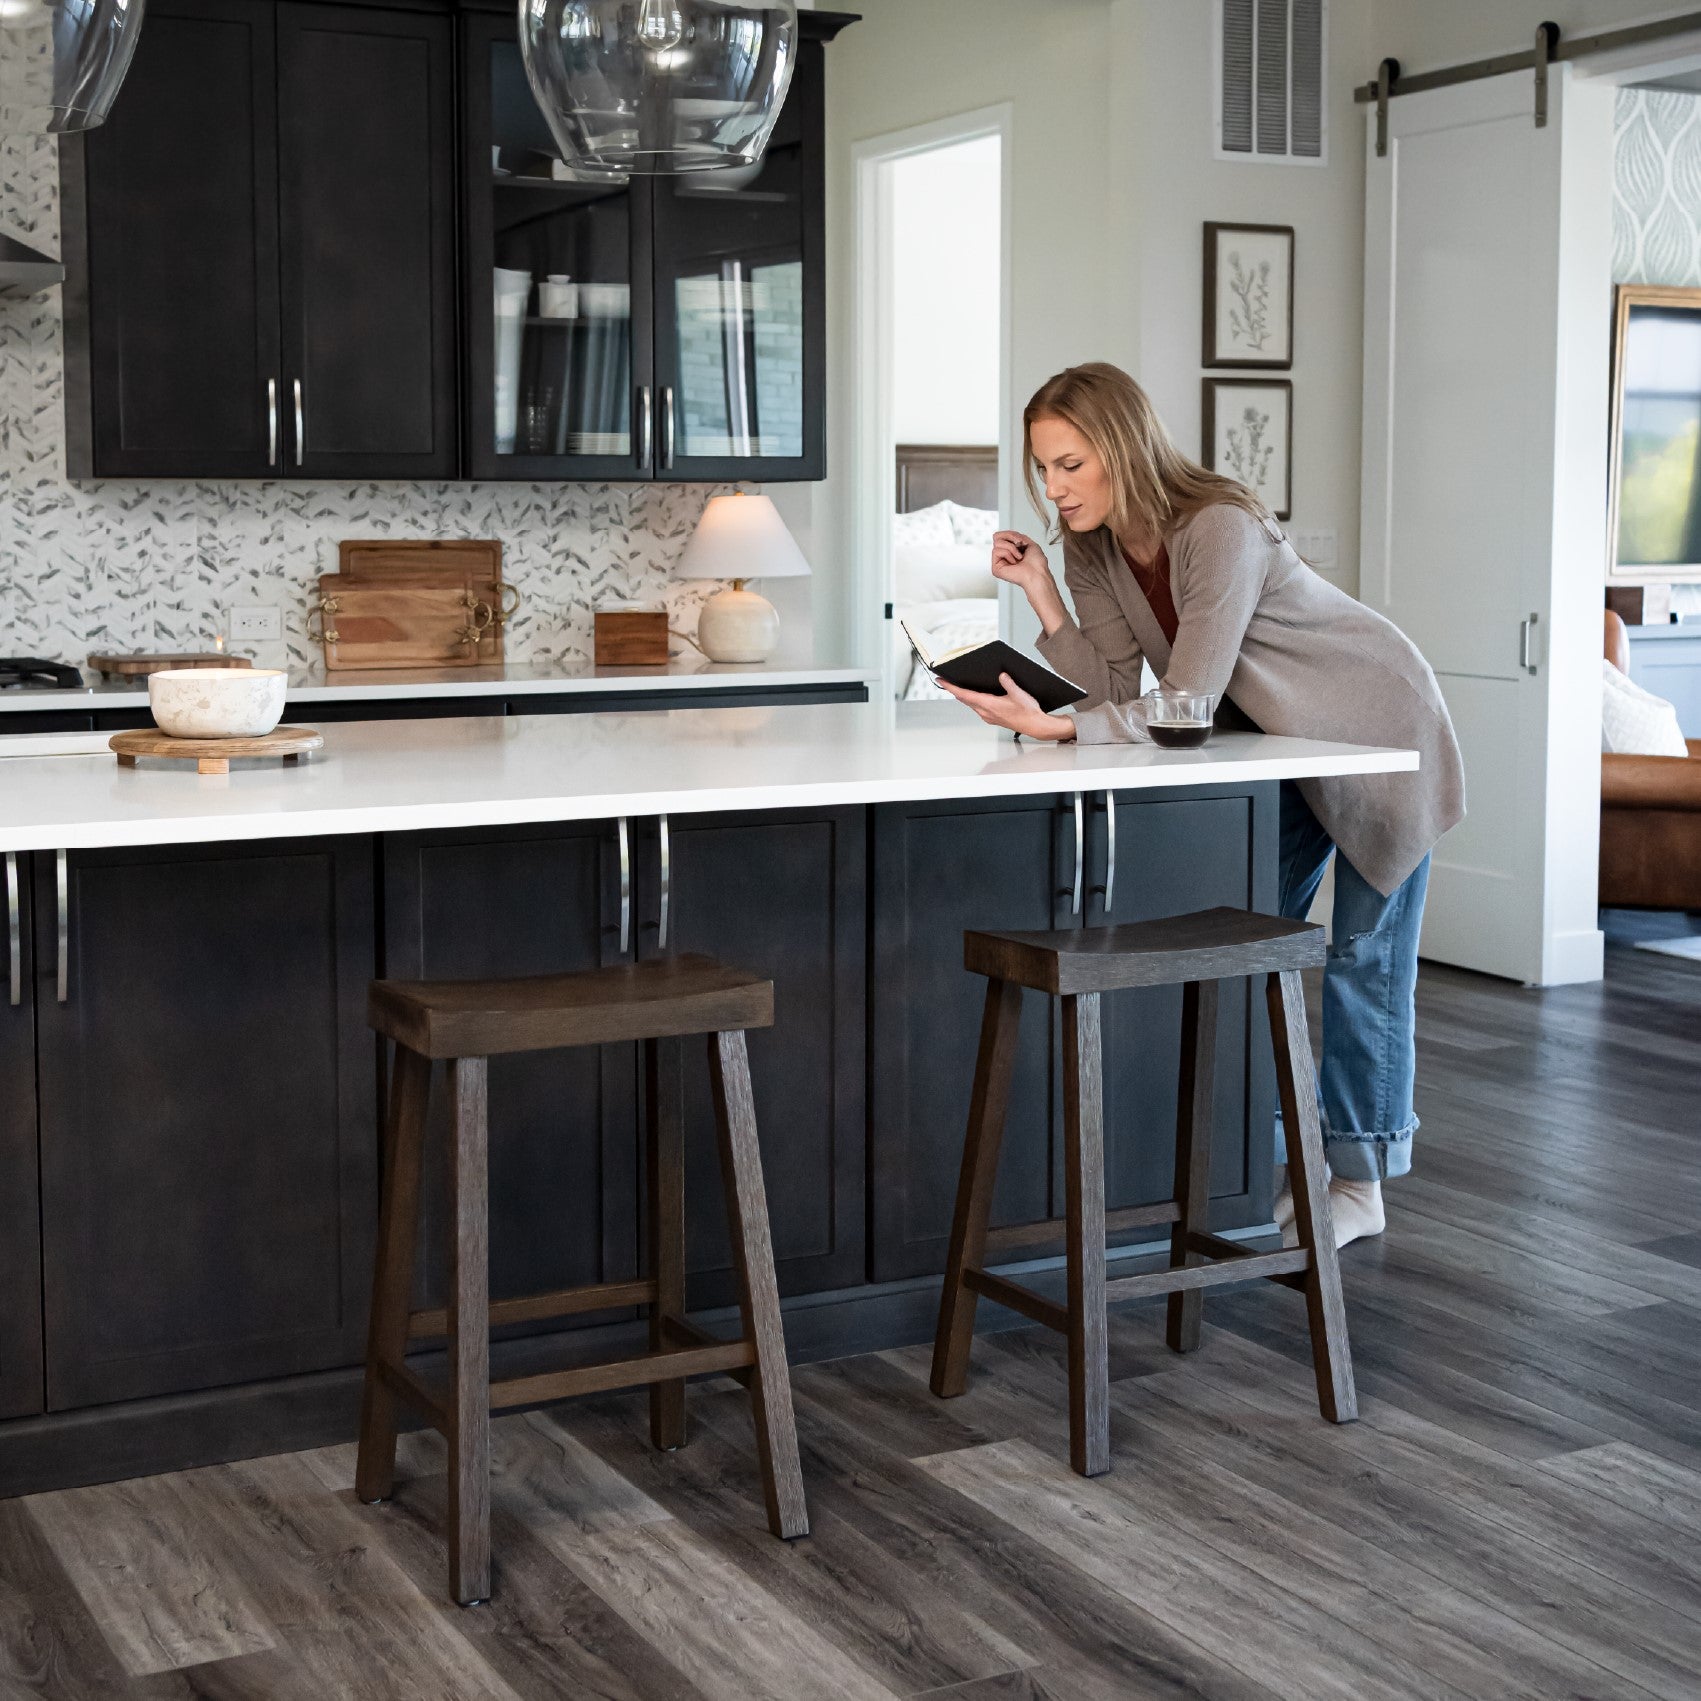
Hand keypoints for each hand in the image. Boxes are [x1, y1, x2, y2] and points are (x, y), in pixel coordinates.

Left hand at [937, 673, 1075, 740]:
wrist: (1035, 726)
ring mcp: (988, 716)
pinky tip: (976, 695)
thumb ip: (1008, 683)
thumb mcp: (1018, 693)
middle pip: (964, 699)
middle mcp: (985, 712)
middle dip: (954, 689)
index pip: (964, 694)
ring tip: (958, 685)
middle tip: (946, 680)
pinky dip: (973, 700)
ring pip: (971, 704)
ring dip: (964, 695)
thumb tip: (1001, 675)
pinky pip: (978, 707)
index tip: (940, 680)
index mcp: (989, 705)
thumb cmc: (1028, 712)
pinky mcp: (993, 718)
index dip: (950, 687)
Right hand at [990, 530, 1048, 588]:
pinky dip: (1008, 554)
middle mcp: (1005, 556)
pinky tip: (1014, 562)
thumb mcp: (1028, 542)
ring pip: (997, 543)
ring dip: (1011, 547)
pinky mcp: (995, 568)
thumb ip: (1016, 536)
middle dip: (1010, 537)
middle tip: (1019, 545)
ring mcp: (1000, 562)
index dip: (1011, 534)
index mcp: (1012, 551)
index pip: (1002, 535)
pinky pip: (996, 551)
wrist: (1037, 573)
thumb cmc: (1037, 563)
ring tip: (1018, 557)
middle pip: (997, 536)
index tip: (1021, 540)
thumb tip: (1005, 535)